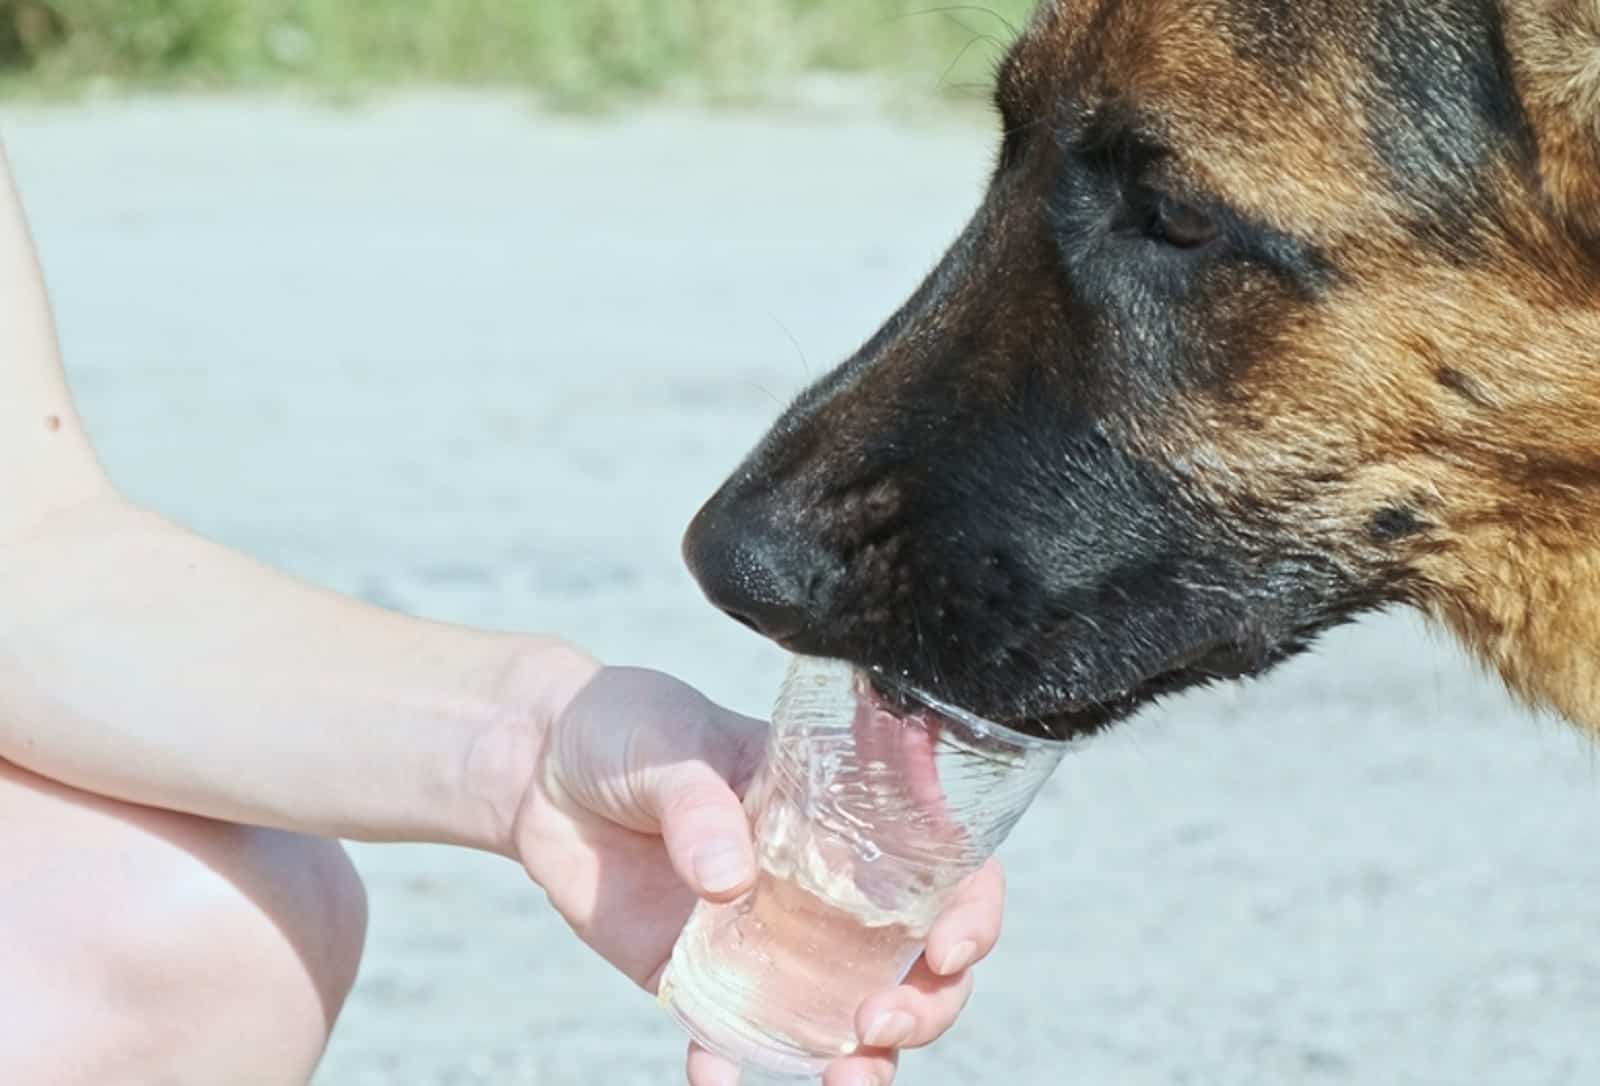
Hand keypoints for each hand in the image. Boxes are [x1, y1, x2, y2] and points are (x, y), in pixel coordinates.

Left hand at [515, 664, 1006, 1085]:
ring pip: (843, 1015)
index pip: (942, 863)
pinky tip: (712, 1077)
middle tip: (877, 1024)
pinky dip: (733, 1070)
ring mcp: (767, 938)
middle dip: (923, 1008)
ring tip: (842, 1080)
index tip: (948, 948)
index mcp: (841, 813)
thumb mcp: (669, 742)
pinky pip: (735, 1040)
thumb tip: (730, 879)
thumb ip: (699, 803)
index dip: (970, 910)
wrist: (536, 766)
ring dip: (862, 1062)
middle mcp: (821, 885)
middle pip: (913, 962)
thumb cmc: (627, 728)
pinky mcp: (701, 976)